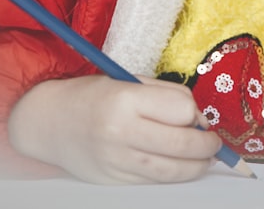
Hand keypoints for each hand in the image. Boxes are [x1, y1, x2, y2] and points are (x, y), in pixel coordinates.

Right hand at [8, 75, 222, 183]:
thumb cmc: (94, 96)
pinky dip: (173, 175)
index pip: (181, 110)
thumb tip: (200, 120)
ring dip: (196, 166)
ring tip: (205, 158)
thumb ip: (166, 96)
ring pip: (172, 170)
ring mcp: (116, 160)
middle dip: (207, 145)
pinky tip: (181, 167)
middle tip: (214, 143)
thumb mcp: (128, 81)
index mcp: (124, 99)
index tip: (196, 115)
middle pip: (182, 144)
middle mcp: (120, 132)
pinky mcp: (114, 180)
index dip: (195, 113)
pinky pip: (154, 181)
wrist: (49, 122)